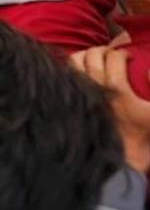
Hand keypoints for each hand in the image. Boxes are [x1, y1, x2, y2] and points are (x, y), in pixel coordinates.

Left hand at [71, 45, 149, 172]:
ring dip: (86, 54)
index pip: (115, 57)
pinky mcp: (75, 102)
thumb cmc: (145, 137)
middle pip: (93, 55)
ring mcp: (83, 95)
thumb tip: (148, 70)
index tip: (129, 57)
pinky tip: (83, 70)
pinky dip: (73, 66)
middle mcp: (96, 89)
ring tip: (97, 59)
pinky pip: (67, 75)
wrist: (124, 159)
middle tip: (113, 54)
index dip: (123, 53)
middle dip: (104, 49)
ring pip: (76, 62)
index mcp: (118, 90)